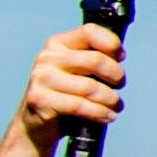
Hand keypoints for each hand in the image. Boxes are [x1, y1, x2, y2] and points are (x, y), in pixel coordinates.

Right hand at [0, 25, 126, 156]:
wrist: (35, 125)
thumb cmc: (65, 96)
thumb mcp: (77, 72)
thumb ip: (93, 60)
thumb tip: (119, 55)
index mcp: (58, 44)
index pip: (90, 32)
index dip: (112, 44)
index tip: (121, 58)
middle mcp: (47, 57)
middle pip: (95, 60)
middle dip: (116, 75)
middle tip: (120, 86)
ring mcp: (41, 78)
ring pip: (91, 87)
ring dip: (111, 100)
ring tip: (116, 106)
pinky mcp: (40, 99)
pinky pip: (80, 105)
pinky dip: (100, 113)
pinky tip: (107, 116)